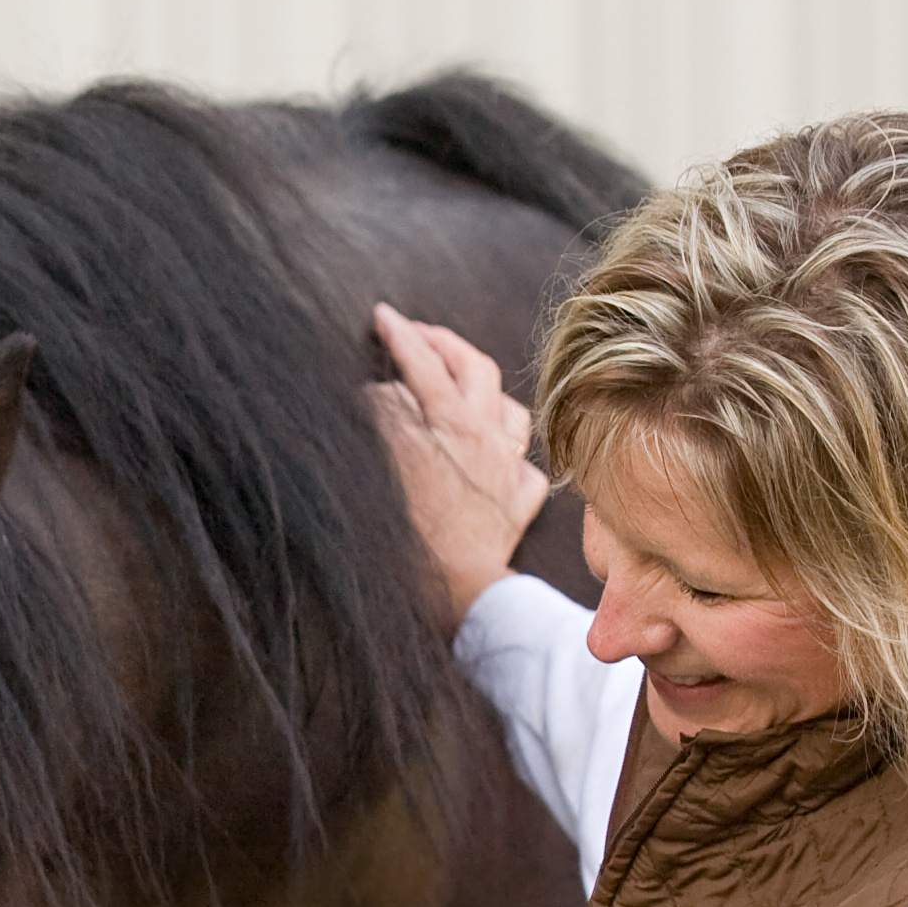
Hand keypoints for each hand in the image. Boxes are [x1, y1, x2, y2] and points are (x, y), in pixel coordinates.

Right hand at [367, 304, 546, 625]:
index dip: (399, 333)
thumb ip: (385, 417)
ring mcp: (507, 467)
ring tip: (465, 392)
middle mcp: (485, 435)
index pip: (421, 361)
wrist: (456, 590)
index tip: (382, 316)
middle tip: (418, 335)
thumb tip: (385, 392)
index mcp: (448, 422)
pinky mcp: (519, 503)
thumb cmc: (410, 536)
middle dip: (445, 344)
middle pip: (473, 368)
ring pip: (510, 411)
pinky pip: (526, 467)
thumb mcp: (381, 465)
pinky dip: (510, 456)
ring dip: (485, 394)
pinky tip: (499, 460)